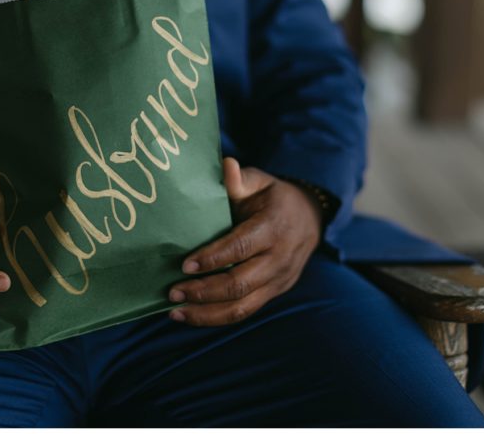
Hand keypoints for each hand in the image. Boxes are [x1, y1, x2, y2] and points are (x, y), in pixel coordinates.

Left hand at [168, 157, 322, 326]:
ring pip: (243, 306)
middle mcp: (279, 258)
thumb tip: (225, 165)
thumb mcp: (260, 181)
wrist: (310, 219)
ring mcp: (279, 280)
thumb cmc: (273, 198)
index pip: (241, 247)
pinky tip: (191, 315)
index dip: (213, 258)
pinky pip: (246, 311)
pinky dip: (217, 317)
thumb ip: (240, 179)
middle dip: (204, 291)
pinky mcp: (274, 293)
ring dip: (207, 313)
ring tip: (175, 311)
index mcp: (274, 227)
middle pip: (240, 284)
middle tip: (173, 291)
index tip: (184, 264)